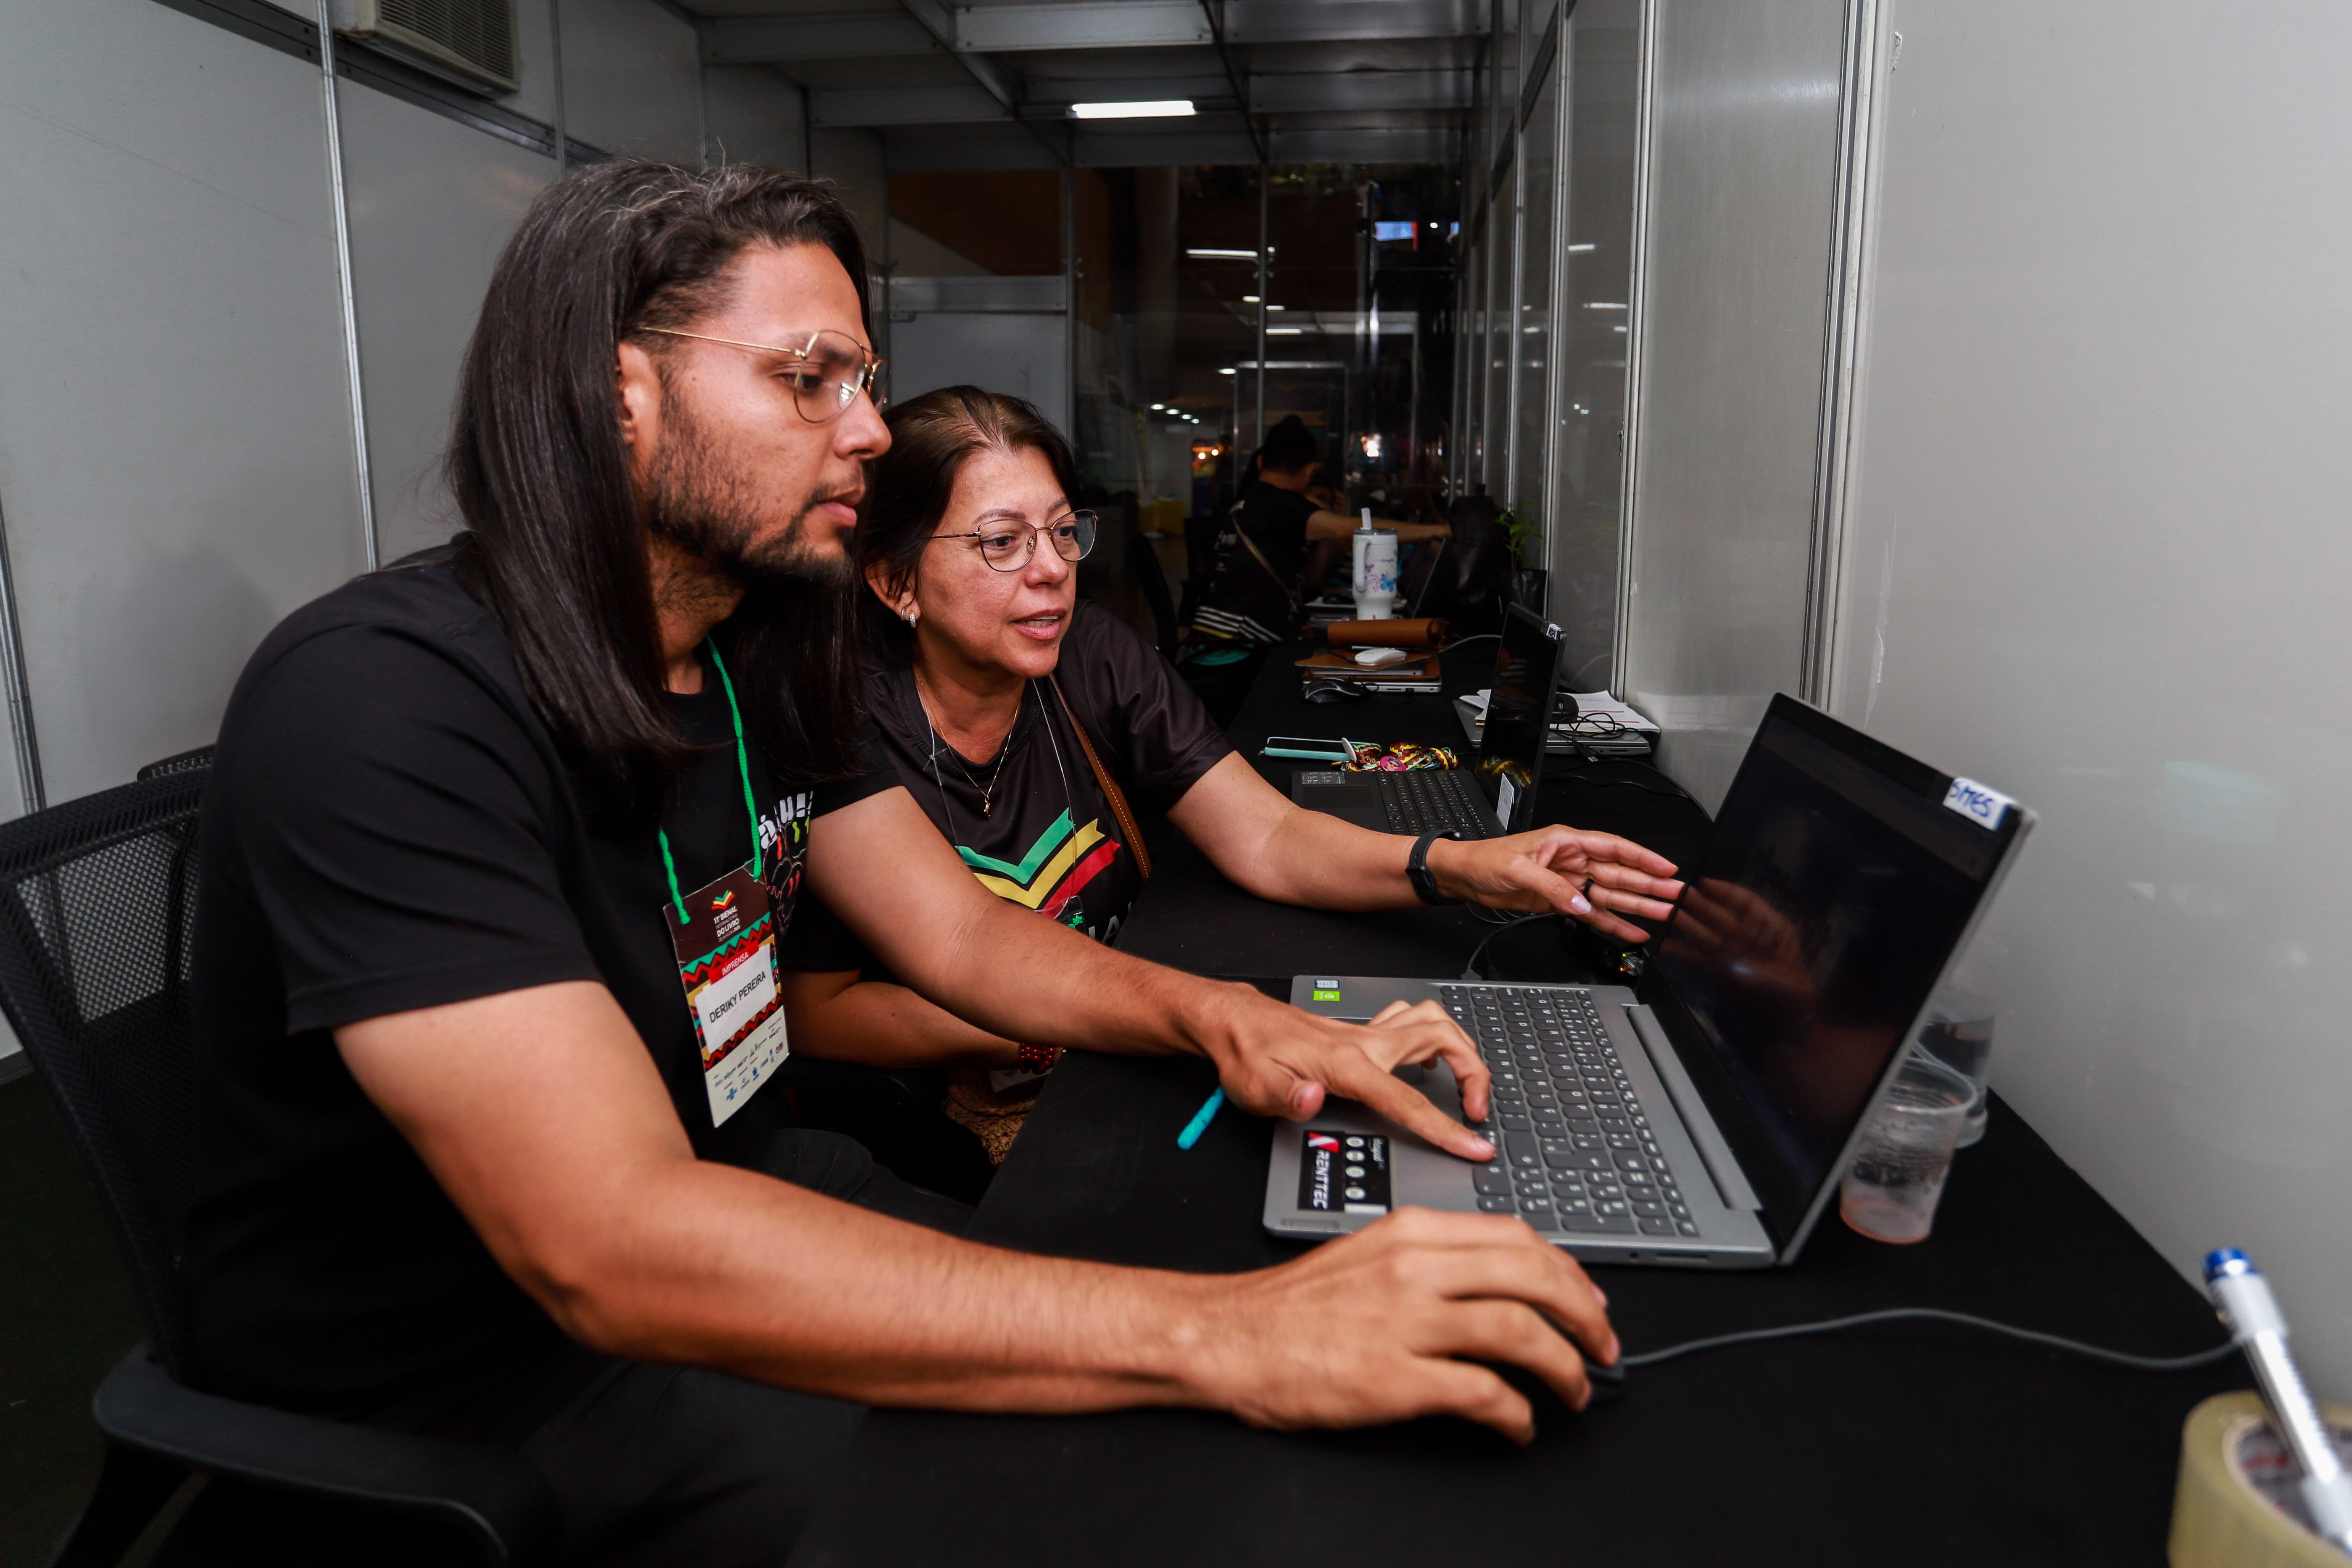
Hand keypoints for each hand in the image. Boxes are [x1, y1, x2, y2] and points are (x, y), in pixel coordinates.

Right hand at [1187, 1207, 1618, 1439]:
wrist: (1231, 1338)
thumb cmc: (1294, 1306)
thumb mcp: (1370, 1254)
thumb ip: (1433, 1258)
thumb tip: (1500, 1280)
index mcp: (1411, 1233)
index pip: (1516, 1239)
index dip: (1568, 1273)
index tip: (1588, 1301)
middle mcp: (1414, 1268)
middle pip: (1531, 1277)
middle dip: (1584, 1315)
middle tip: (1603, 1347)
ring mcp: (1405, 1321)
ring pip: (1519, 1330)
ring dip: (1563, 1366)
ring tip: (1575, 1391)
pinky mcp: (1394, 1377)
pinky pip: (1483, 1392)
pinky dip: (1516, 1413)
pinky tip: (1519, 1426)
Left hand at [1190, 985, 1495, 1158]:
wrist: (1232, 1022)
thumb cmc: (1245, 1053)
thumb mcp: (1255, 1087)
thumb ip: (1286, 1098)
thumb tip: (1311, 1100)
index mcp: (1347, 1064)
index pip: (1408, 1100)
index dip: (1446, 1128)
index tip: (1475, 1146)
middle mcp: (1364, 1042)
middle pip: (1442, 1038)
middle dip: (1474, 1072)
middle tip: (1477, 1109)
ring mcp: (1365, 1033)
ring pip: (1432, 1020)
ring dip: (1460, 1046)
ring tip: (1465, 1083)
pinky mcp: (1361, 1031)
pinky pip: (1411, 1020)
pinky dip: (1433, 1034)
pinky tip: (1428, 1060)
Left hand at [1428, 828, 1682, 942]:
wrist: (1465, 876)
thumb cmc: (1486, 860)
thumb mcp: (1519, 869)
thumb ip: (1552, 887)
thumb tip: (1579, 904)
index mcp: (1567, 841)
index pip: (1613, 848)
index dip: (1642, 857)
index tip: (1666, 867)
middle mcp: (1573, 860)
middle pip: (1620, 873)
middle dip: (1650, 884)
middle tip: (1677, 895)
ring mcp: (1570, 882)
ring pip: (1612, 894)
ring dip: (1638, 905)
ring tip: (1665, 914)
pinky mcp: (1562, 902)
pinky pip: (1593, 913)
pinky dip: (1613, 923)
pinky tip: (1633, 931)